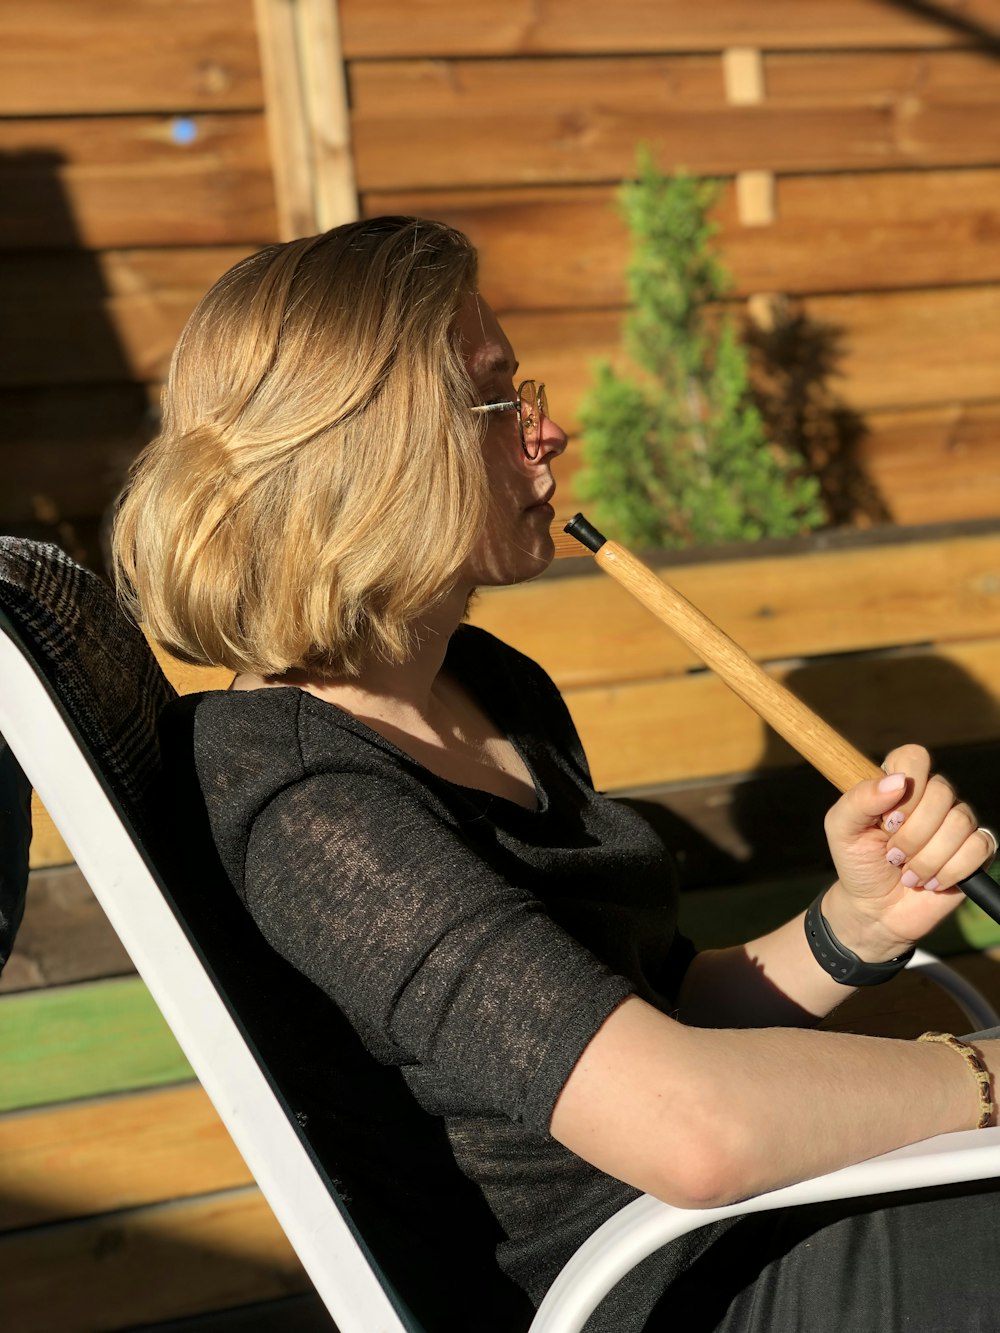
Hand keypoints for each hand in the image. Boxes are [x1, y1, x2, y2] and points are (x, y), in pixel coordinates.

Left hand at [821, 744, 994, 954]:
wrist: (875, 909)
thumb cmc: (858, 863)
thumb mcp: (842, 829)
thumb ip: (859, 799)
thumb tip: (897, 780)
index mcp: (898, 783)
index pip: (914, 757)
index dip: (905, 787)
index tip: (887, 819)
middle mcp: (932, 797)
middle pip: (941, 792)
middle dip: (911, 834)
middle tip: (891, 855)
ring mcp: (957, 822)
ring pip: (960, 823)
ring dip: (927, 858)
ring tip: (907, 873)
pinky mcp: (976, 850)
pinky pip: (979, 847)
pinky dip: (950, 871)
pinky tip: (930, 881)